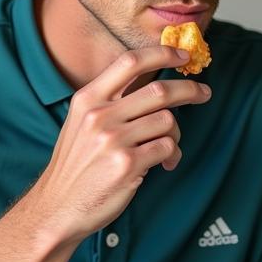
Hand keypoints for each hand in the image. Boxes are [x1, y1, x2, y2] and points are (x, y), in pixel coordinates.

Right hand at [29, 45, 210, 240]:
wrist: (58, 207)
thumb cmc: (76, 167)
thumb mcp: (80, 124)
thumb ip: (110, 103)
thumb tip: (154, 87)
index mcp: (88, 99)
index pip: (130, 62)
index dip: (162, 54)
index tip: (182, 56)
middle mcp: (100, 115)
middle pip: (159, 90)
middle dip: (189, 90)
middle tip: (204, 93)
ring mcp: (114, 140)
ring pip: (168, 121)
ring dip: (177, 134)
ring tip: (169, 148)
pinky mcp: (128, 165)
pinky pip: (167, 148)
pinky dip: (173, 155)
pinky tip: (165, 164)